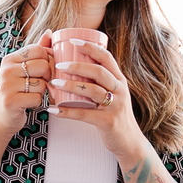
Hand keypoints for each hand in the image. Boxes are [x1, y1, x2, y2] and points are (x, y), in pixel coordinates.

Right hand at [0, 31, 53, 134]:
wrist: (1, 117)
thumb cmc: (17, 91)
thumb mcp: (23, 69)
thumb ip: (37, 51)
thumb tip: (50, 32)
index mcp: (10, 59)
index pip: (39, 50)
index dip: (48, 60)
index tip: (43, 70)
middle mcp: (6, 69)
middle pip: (43, 65)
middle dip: (47, 77)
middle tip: (39, 83)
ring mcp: (7, 85)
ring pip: (42, 83)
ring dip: (41, 92)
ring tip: (30, 94)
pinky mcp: (11, 101)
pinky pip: (37, 98)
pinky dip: (37, 103)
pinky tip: (27, 103)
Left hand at [47, 38, 144, 159]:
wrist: (129, 142)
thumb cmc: (114, 116)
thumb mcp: (112, 95)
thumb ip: (99, 83)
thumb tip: (76, 67)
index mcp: (119, 81)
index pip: (107, 58)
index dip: (91, 47)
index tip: (73, 41)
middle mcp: (120, 90)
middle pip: (99, 71)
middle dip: (77, 66)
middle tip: (58, 65)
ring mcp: (116, 106)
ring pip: (92, 90)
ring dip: (71, 85)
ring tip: (54, 83)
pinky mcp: (109, 122)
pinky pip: (85, 114)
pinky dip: (68, 112)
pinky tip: (54, 110)